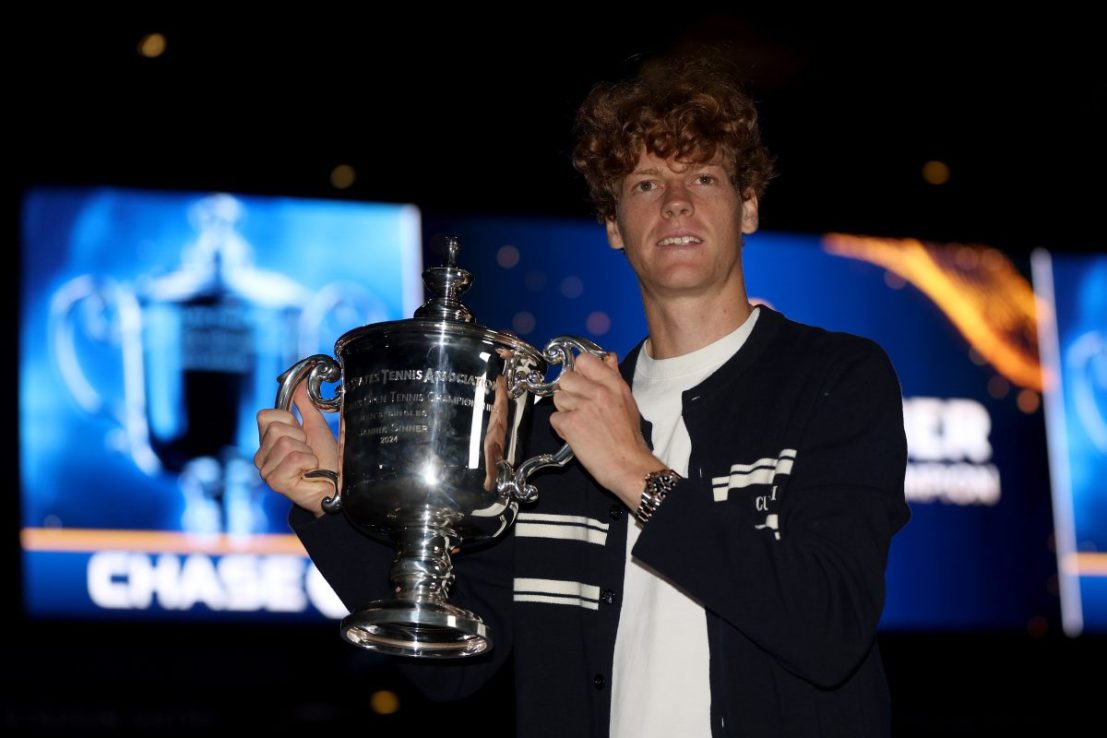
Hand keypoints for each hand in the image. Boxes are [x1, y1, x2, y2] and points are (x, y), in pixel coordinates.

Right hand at [254, 383, 339, 516]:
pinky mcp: (275, 481)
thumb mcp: (317, 427)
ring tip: (309, 463)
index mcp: (268, 441)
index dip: (288, 420)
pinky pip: (293, 458)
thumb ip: (306, 405)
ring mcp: (266, 470)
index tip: (301, 433)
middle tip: (307, 450)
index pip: (265, 415)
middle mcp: (262, 455)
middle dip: (300, 437)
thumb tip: (300, 384)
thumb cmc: (327, 459)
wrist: (338, 485)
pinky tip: (309, 472)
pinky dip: (308, 462)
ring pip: (285, 443)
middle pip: (275, 429)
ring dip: (306, 451)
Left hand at [548, 352, 662, 509]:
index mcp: (613, 383)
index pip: (583, 360)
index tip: (580, 381)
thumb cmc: (628, 437)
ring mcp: (582, 407)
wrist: (628, 465)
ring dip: (564, 410)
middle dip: (569, 392)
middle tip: (579, 407)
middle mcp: (598, 392)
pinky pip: (554, 418)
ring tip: (580, 423)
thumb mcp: (627, 401)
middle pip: (566, 378)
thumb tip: (607, 356)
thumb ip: (613, 377)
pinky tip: (576, 435)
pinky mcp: (570, 424)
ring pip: (558, 398)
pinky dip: (561, 428)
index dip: (578, 371)